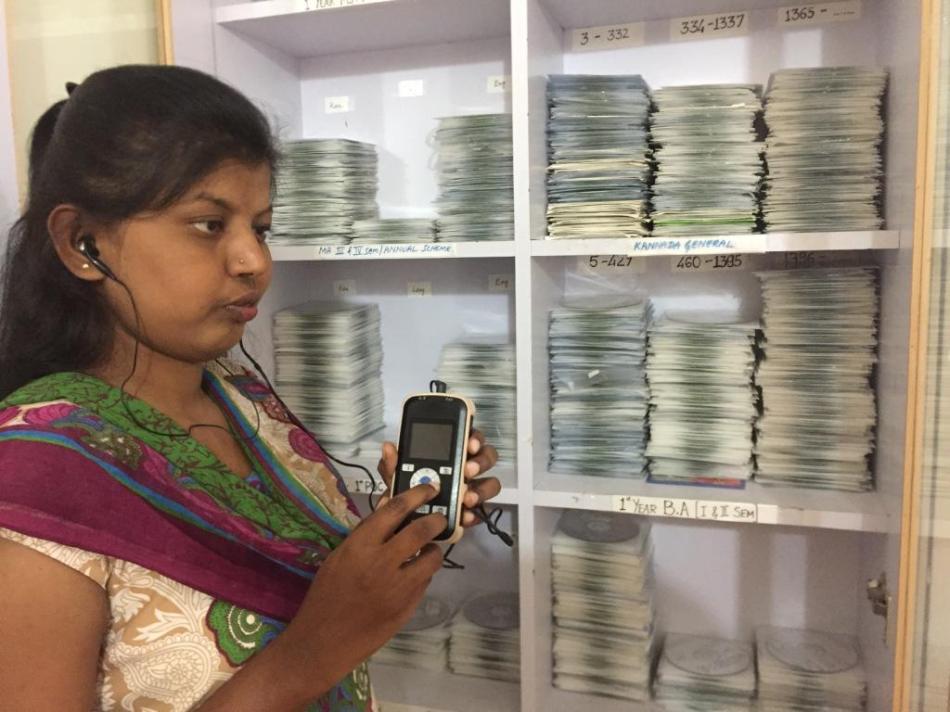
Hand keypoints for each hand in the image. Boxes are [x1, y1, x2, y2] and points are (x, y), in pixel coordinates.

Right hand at [276, 484, 445, 700]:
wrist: (322, 640)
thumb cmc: (326, 593)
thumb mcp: (340, 556)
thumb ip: (367, 534)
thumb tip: (391, 508)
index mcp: (360, 545)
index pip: (395, 509)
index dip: (417, 494)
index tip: (430, 488)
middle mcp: (382, 563)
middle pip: (421, 530)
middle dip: (436, 520)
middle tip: (439, 518)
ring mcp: (398, 587)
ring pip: (432, 558)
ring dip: (434, 550)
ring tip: (429, 549)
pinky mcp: (407, 607)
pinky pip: (425, 582)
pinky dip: (424, 574)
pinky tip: (415, 574)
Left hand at [376, 429, 501, 526]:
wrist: (404, 521)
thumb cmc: (406, 489)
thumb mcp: (396, 476)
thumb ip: (392, 463)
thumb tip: (388, 447)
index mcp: (451, 452)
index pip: (469, 438)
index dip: (474, 438)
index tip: (470, 443)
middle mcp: (466, 468)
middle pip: (486, 458)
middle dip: (480, 462)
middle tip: (468, 470)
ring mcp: (472, 489)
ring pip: (490, 484)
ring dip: (482, 489)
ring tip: (467, 497)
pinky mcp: (472, 511)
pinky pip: (480, 511)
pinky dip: (474, 513)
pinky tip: (465, 515)